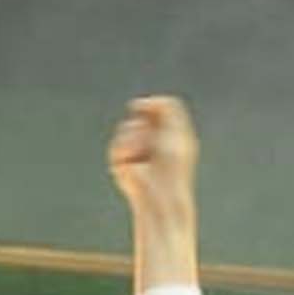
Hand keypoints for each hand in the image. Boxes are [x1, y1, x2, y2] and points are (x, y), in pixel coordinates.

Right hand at [108, 95, 198, 214]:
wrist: (158, 192)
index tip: (145, 108)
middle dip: (144, 125)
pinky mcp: (121, 161)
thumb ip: (167, 108)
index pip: (158, 108)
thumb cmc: (173, 165)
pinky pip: (116, 144)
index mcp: (171, 133)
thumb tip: (139, 102)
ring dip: (135, 138)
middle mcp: (153, 139)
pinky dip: (122, 150)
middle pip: (141, 114)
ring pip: (127, 127)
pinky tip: (130, 163)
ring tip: (142, 154)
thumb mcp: (176, 132)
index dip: (152, 107)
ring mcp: (136, 149)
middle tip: (152, 142)